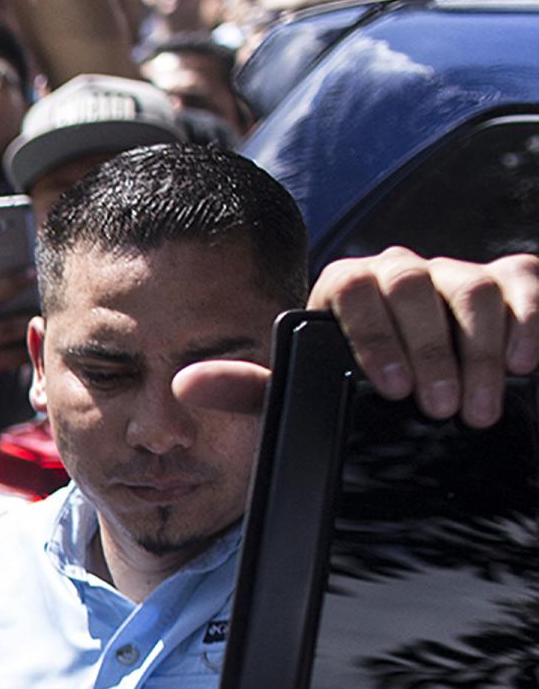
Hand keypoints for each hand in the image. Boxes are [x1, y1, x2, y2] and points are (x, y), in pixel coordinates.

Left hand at [186, 248, 538, 428]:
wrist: (426, 414)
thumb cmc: (357, 402)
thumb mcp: (301, 402)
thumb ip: (251, 391)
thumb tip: (183, 383)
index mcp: (345, 294)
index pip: (350, 287)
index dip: (373, 334)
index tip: (391, 388)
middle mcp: (401, 275)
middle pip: (413, 283)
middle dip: (430, 351)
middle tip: (440, 410)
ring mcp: (457, 275)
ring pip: (471, 287)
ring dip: (478, 350)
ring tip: (479, 408)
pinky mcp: (513, 282)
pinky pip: (521, 281)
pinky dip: (526, 319)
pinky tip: (522, 362)